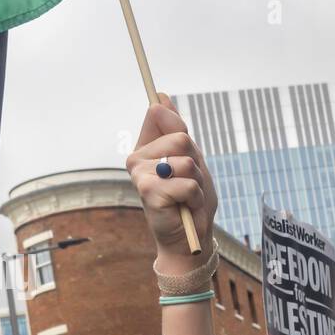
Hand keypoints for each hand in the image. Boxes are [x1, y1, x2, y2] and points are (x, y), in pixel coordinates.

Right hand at [125, 94, 216, 269]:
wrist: (189, 239)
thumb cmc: (191, 201)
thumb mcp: (192, 160)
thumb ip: (176, 130)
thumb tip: (161, 96)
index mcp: (147, 147)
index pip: (161, 113)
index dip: (179, 126)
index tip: (182, 149)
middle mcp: (137, 158)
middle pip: (181, 137)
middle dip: (196, 163)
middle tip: (189, 184)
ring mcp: (139, 173)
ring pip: (186, 161)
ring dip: (197, 183)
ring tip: (187, 198)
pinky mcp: (147, 190)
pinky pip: (186, 183)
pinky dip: (194, 198)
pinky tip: (184, 208)